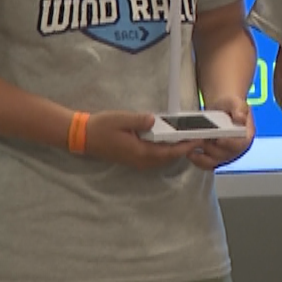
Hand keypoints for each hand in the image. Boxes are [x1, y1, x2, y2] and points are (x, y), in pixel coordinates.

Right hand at [82, 110, 196, 169]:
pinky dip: (165, 151)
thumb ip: (139, 120)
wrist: (82, 136)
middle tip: (198, 138)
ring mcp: (136, 161)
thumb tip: (154, 120)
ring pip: (162, 159)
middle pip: (168, 158)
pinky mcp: (133, 158)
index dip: (185, 147)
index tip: (198, 141)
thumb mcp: (121, 119)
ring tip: (188, 138)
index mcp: (139, 152)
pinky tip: (169, 140)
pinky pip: (155, 158)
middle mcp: (140, 160)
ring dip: (175, 151)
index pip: (168, 152)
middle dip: (184, 149)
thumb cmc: (101, 127)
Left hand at [190, 95, 254, 169]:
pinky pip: (205, 164)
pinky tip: (188, 151)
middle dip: (209, 146)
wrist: (223, 107)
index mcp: (246, 136)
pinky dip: (195, 159)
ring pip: (212, 161)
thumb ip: (240, 109)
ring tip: (189, 145)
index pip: (240, 144)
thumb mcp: (236, 102)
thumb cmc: (230, 104)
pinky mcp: (214, 157)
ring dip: (199, 154)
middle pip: (223, 154)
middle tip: (197, 137)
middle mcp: (237, 149)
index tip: (218, 139)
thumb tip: (240, 118)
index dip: (229, 143)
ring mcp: (225, 154)